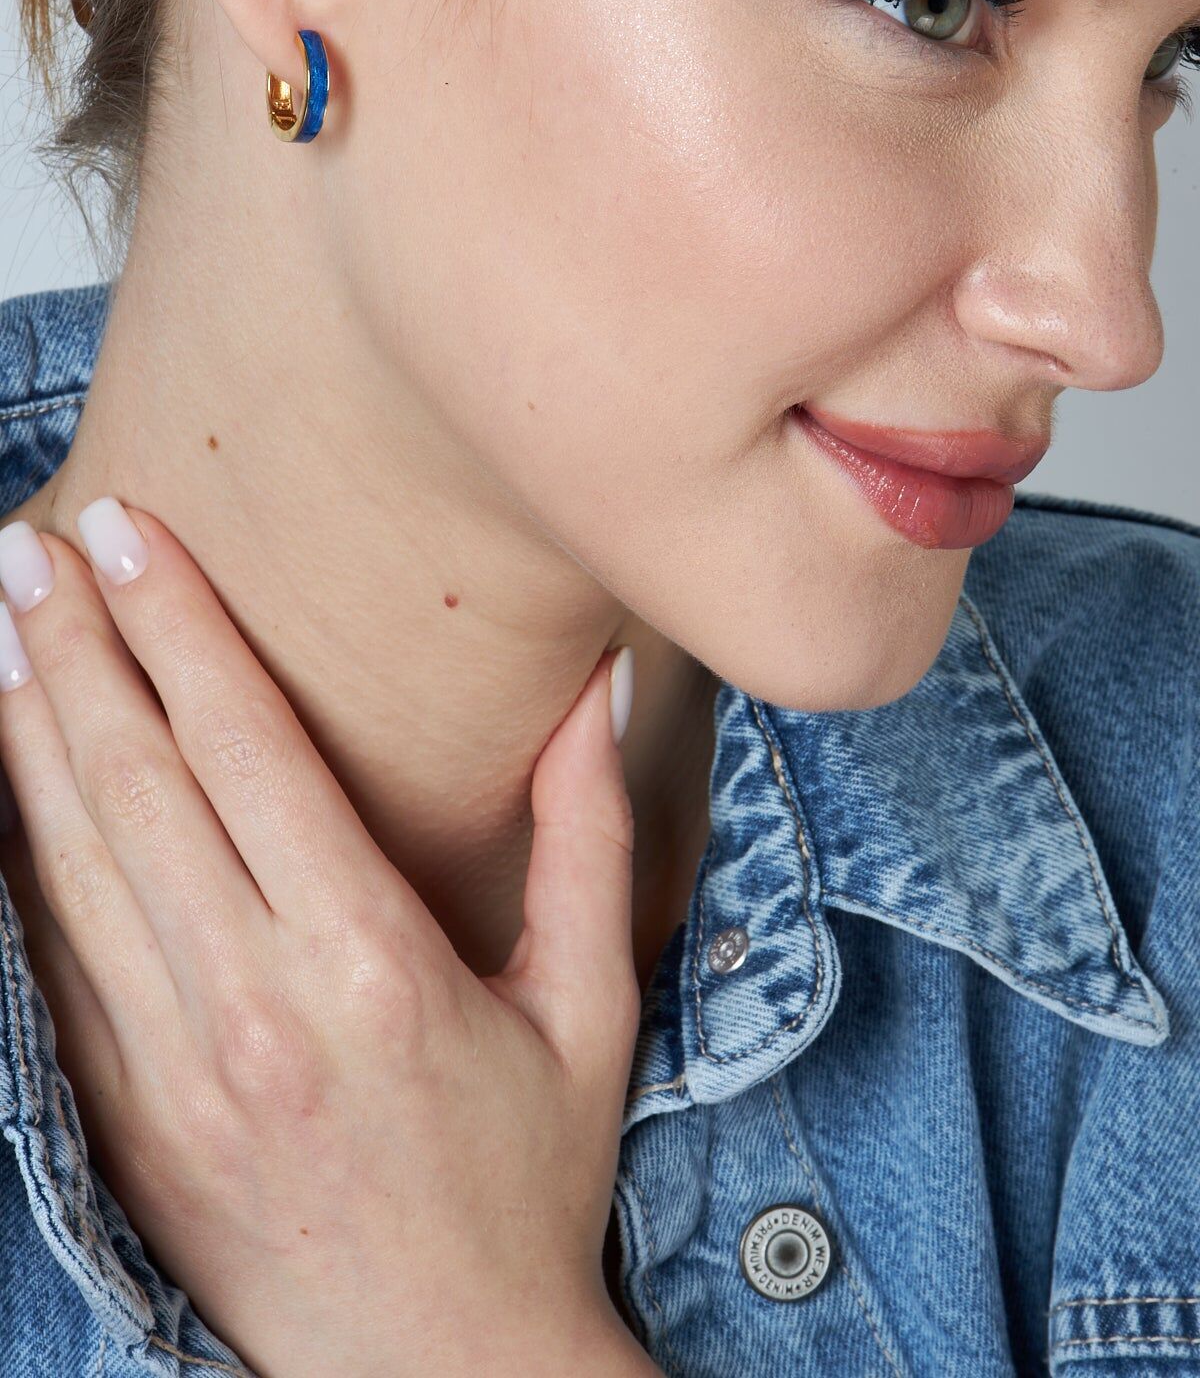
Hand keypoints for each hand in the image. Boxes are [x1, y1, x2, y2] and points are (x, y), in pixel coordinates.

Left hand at [0, 503, 657, 1377]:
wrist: (434, 1373)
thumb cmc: (528, 1181)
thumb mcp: (589, 1004)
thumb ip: (588, 835)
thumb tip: (600, 689)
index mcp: (371, 966)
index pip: (248, 753)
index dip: (184, 630)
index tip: (136, 535)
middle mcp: (252, 1007)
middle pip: (138, 787)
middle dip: (81, 650)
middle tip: (37, 549)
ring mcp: (169, 1069)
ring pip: (72, 862)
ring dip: (31, 733)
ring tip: (3, 628)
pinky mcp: (122, 1117)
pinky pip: (53, 957)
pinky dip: (22, 850)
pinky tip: (8, 774)